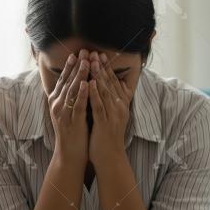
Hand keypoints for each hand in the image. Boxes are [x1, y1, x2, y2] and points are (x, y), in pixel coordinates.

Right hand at [48, 49, 90, 168]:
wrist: (70, 154)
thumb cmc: (74, 131)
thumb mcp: (70, 110)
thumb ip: (72, 96)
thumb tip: (79, 80)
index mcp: (56, 101)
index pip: (64, 79)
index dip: (71, 66)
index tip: (78, 52)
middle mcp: (57, 105)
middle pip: (67, 81)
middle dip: (76, 65)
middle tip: (84, 51)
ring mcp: (63, 114)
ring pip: (72, 91)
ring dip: (79, 76)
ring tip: (86, 62)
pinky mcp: (72, 122)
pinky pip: (77, 106)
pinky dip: (82, 94)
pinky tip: (87, 84)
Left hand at [88, 52, 132, 167]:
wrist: (110, 157)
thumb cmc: (107, 137)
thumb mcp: (111, 116)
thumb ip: (109, 101)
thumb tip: (106, 87)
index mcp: (120, 104)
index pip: (113, 82)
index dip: (106, 68)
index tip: (100, 54)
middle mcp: (119, 107)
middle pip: (109, 83)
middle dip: (101, 67)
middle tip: (95, 52)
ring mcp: (113, 115)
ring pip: (105, 91)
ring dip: (98, 75)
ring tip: (91, 61)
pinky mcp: (105, 123)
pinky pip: (99, 106)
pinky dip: (94, 93)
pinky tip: (89, 83)